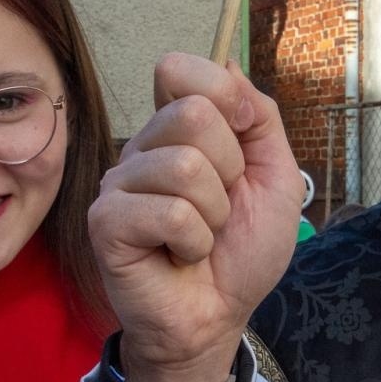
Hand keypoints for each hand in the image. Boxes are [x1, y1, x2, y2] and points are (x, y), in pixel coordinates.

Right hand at [89, 54, 302, 381]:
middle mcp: (143, 148)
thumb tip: (226, 63)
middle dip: (229, 171)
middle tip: (219, 209)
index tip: (242, 145)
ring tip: (200, 238)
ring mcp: (119, 183)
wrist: (217, 318)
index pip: (179, 69)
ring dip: (214, 215)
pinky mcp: (105, 222)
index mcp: (177, 130)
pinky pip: (169, 213)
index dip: (223, 99)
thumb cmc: (240, 253)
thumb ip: (259, 117)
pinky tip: (180, 255)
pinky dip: (193, 242)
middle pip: (193, 115)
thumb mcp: (275, 176)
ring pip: (184, 167)